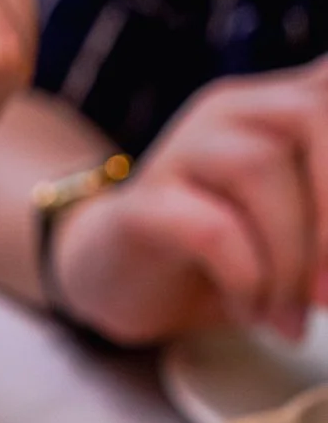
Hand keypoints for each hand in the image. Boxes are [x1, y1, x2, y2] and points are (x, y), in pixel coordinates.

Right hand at [51, 60, 327, 345]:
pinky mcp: (141, 205)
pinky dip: (245, 277)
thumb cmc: (218, 257)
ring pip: (259, 169)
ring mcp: (181, 150)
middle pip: (310, 115)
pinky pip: (211, 228)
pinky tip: (248, 311)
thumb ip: (327, 215)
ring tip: (288, 317)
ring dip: (289, 258)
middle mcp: (232, 110)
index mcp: (280, 105)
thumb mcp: (297, 228)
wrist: (115, 278)